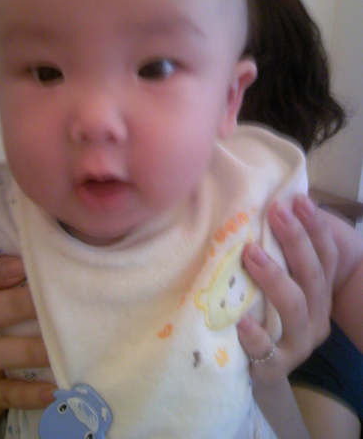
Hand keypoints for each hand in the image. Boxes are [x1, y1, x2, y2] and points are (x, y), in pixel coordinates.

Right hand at [0, 257, 55, 410]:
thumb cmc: (6, 306)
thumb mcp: (5, 285)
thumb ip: (23, 263)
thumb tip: (63, 234)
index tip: (23, 264)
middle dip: (13, 304)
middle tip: (48, 300)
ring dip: (26, 349)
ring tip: (59, 345)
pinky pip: (2, 394)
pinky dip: (28, 393)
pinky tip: (56, 388)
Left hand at [238, 194, 337, 384]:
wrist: (258, 366)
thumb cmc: (266, 311)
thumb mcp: (278, 278)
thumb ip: (277, 247)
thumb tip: (269, 200)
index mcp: (319, 291)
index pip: (326, 255)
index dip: (316, 226)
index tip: (298, 199)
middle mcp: (317, 316)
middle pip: (313, 275)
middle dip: (295, 240)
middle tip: (275, 212)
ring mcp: (298, 343)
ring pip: (295, 307)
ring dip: (274, 277)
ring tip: (250, 253)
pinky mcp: (274, 366)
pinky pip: (266, 350)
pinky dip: (254, 333)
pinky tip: (239, 318)